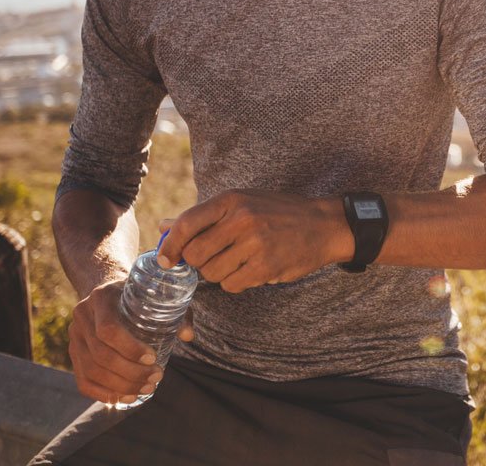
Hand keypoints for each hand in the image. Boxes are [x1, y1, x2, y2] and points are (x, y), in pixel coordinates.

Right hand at [68, 279, 165, 404]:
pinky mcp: (73, 353)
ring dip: (120, 386)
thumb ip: (176, 311)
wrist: (109, 288)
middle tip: (156, 378)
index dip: (129, 348)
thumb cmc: (138, 293)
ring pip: (91, 370)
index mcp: (101, 297)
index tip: (153, 357)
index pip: (108, 329)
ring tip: (146, 389)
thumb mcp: (157, 294)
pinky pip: (83, 380)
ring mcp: (74, 336)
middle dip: (130, 372)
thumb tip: (188, 336)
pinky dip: (102, 394)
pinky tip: (123, 398)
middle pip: (100, 354)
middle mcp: (82, 316)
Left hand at [157, 190, 348, 292]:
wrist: (323, 225)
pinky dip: (236, 282)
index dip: (169, 246)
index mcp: (231, 200)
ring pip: (212, 273)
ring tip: (238, 261)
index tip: (165, 260)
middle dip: (198, 263)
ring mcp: (254, 243)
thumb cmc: (277, 213)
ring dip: (219, 273)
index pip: (186, 225)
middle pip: (195, 254)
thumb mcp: (241, 203)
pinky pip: (232, 285)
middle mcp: (241, 219)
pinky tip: (251, 269)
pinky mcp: (265, 266)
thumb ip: (202, 216)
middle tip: (213, 258)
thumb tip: (163, 226)